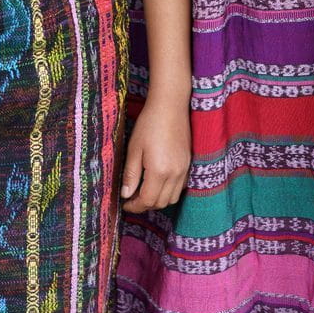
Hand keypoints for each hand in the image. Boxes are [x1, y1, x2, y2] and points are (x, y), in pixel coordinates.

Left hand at [121, 93, 190, 213]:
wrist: (170, 106)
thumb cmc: (149, 124)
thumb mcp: (134, 149)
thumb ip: (131, 174)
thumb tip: (126, 194)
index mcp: (159, 171)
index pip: (148, 200)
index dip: (135, 206)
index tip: (125, 203)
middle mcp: (175, 174)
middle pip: (161, 203)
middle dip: (145, 205)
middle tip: (132, 199)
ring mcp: (184, 169)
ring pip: (172, 198)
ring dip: (158, 200)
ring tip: (144, 192)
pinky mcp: (188, 164)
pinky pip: (180, 187)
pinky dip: (168, 191)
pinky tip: (158, 182)